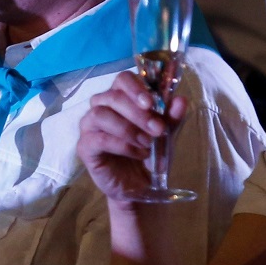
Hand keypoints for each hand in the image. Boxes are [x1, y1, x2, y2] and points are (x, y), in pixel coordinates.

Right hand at [77, 70, 185, 203]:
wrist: (138, 185)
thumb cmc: (148, 153)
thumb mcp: (165, 135)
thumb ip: (171, 118)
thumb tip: (181, 100)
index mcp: (120, 97)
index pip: (122, 79)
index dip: (135, 88)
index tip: (151, 103)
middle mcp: (101, 106)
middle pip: (112, 96)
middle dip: (137, 112)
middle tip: (157, 129)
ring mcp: (89, 126)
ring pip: (101, 114)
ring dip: (128, 128)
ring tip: (147, 144)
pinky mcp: (85, 147)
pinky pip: (99, 139)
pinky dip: (122, 145)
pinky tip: (137, 154)